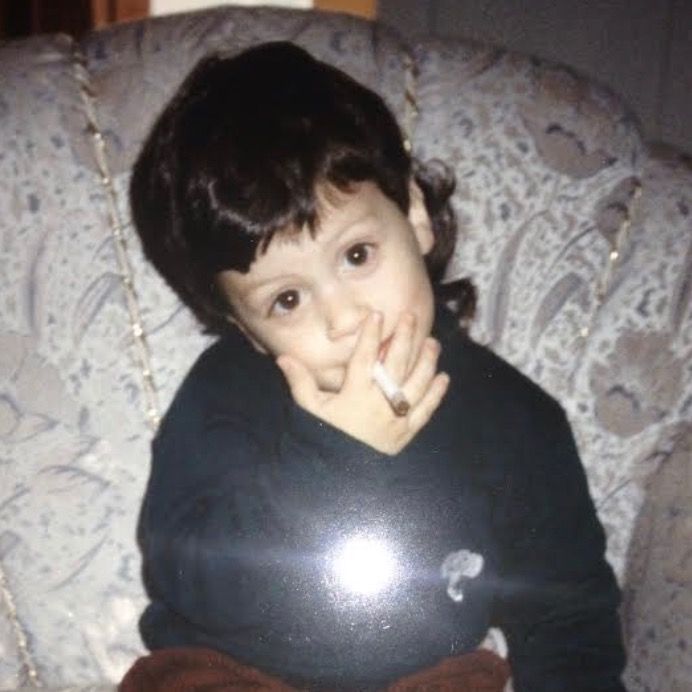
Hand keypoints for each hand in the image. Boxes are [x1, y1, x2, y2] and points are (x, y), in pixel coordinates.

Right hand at [276, 311, 449, 454]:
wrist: (340, 476)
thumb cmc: (324, 437)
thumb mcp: (309, 410)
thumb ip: (300, 382)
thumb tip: (283, 357)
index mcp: (354, 395)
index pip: (364, 358)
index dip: (370, 335)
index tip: (377, 314)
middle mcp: (379, 403)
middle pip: (396, 364)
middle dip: (405, 337)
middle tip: (411, 316)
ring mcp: (395, 418)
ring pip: (417, 384)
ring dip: (426, 361)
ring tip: (432, 342)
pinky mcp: (406, 433)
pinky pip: (425, 411)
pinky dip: (436, 394)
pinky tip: (443, 377)